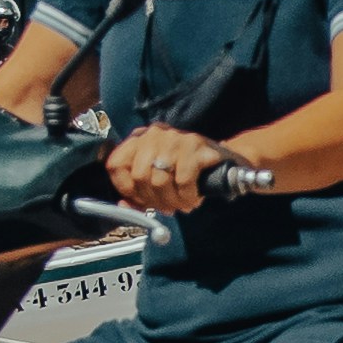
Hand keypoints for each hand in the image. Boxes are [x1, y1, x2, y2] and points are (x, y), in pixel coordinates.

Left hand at [106, 127, 225, 215]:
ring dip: (171, 201)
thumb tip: (123, 206)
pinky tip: (193, 199)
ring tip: (182, 204)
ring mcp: (174, 138)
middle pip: (138, 176)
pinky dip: (187, 197)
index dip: (125, 189)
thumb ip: (138, 193)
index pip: (116, 165)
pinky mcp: (194, 145)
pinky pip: (182, 180)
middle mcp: (154, 134)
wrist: (226, 160)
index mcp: (139, 139)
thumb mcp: (159, 179)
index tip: (141, 202)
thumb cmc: (188, 172)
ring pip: (159, 181)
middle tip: (167, 208)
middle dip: (153, 200)